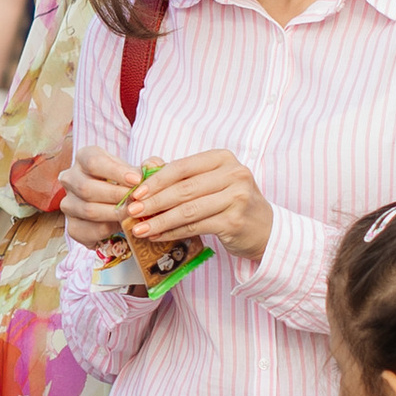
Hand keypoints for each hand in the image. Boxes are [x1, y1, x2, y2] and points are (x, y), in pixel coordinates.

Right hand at [61, 142, 138, 248]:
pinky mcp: (72, 226)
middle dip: (116, 196)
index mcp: (83, 158)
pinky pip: (88, 230)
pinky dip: (108, 230)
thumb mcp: (136, 169)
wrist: (116, 205)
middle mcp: (70, 179)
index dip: (116, 172)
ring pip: (88, 210)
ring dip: (114, 214)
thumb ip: (148, 166)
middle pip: (87, 188)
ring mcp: (68, 204)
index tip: (137, 179)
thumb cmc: (126, 182)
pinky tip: (123, 226)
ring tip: (134, 213)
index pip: (94, 162)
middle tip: (137, 201)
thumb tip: (152, 166)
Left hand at [128, 148, 272, 260]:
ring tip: (139, 229)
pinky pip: (196, 226)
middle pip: (184, 189)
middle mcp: (234, 174)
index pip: (182, 167)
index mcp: (223, 158)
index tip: (135, 193)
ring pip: (188, 210)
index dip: (156, 180)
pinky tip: (158, 236)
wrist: (264, 228)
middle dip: (154, 202)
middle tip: (132, 212)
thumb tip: (147, 164)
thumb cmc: (230, 201)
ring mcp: (237, 198)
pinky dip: (174, 232)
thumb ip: (180, 172)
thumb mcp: (209, 181)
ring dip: (160, 221)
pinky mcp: (235, 221)